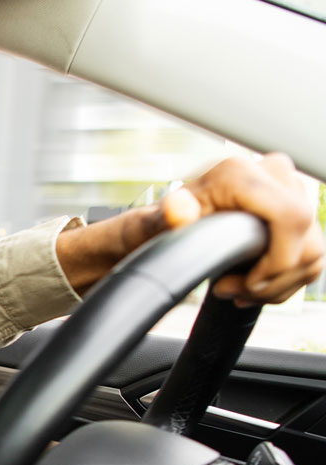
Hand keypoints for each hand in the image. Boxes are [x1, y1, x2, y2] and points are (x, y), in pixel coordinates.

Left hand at [55, 153, 323, 301]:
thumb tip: (177, 210)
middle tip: (231, 291)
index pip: (292, 219)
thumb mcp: (154, 224)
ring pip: (313, 254)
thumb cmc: (159, 225)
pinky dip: (283, 280)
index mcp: (241, 173)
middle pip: (307, 242)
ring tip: (236, 290)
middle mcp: (272, 173)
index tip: (247, 284)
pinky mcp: (295, 209)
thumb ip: (166, 217)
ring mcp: (288, 190)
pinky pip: (309, 255)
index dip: (278, 262)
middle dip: (272, 280)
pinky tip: (251, 285)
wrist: (164, 224)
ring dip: (276, 284)